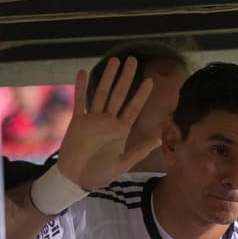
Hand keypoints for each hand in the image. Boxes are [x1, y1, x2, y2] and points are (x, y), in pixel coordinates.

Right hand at [55, 57, 158, 191]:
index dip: (141, 95)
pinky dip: (80, 87)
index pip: (133, 108)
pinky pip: (80, 101)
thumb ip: (140, 150)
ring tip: (114, 61)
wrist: (77, 179)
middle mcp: (108, 121)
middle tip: (132, 60)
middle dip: (126, 78)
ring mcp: (93, 120)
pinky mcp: (77, 122)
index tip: (150, 80)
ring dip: (107, 77)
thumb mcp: (123, 163)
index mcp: (120, 130)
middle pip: (119, 95)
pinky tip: (82, 72)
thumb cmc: (101, 173)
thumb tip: (159, 138)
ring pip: (101, 93)